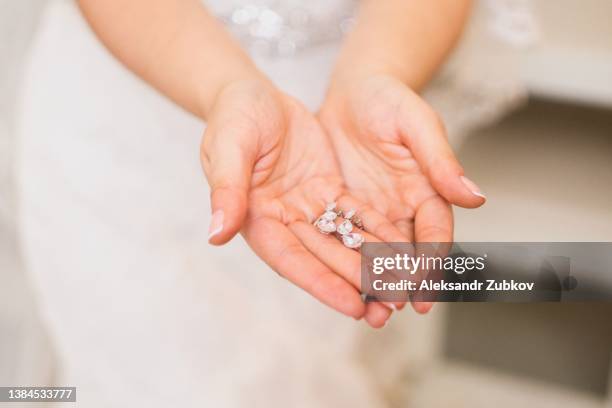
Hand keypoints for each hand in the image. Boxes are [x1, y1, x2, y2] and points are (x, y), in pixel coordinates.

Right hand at [201, 78, 396, 327]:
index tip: (353, 306)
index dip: (321, 283)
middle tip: (392, 304)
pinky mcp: (327, 191)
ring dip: (373, 263)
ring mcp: (307, 208)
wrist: (252, 92)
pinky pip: (356, 214)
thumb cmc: (233, 116)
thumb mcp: (228, 145)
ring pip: (345, 240)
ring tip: (405, 284)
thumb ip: (227, 188)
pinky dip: (379, 231)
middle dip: (357, 281)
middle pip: (324, 257)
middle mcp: (283, 221)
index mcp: (254, 218)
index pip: (290, 259)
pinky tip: (405, 247)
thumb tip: (217, 234)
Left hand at [319, 75, 485, 312]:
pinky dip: (346, 265)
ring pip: (377, 255)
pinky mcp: (345, 209)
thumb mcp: (415, 123)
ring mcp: (374, 211)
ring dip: (375, 284)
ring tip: (369, 313)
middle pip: (407, 253)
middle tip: (393, 310)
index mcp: (427, 190)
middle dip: (402, 284)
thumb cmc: (388, 99)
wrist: (352, 92)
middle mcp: (403, 207)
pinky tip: (340, 286)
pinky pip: (346, 241)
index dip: (432, 262)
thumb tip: (477, 197)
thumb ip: (440, 160)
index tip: (426, 289)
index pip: (433, 233)